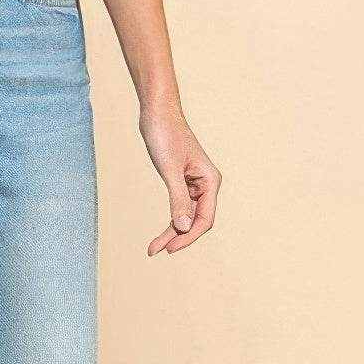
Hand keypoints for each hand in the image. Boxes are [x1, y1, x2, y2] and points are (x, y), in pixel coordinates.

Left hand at [139, 103, 221, 255]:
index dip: (188, 236)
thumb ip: (177, 198)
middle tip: (157, 250)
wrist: (157, 112)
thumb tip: (184, 227)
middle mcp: (206, 184)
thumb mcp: (169, 169)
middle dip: (178, 236)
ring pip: (186, 215)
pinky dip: (170, 218)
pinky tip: (162, 231)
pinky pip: (179, 205)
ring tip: (154, 247)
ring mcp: (194, 183)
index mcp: (210, 180)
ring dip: (171, 231)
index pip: (205, 219)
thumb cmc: (165, 135)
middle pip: (196, 220)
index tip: (169, 247)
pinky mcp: (181, 180)